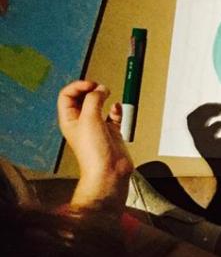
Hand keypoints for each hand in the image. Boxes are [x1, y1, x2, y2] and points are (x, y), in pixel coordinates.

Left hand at [57, 80, 132, 211]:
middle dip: (91, 90)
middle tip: (99, 88)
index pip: (67, 95)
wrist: (109, 171)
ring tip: (107, 94)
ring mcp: (97, 126)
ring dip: (103, 98)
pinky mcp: (111, 132)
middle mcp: (82, 122)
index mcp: (69, 119)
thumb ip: (94, 100)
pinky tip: (117, 108)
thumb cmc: (93, 152)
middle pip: (82, 98)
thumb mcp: (89, 119)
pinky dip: (116, 110)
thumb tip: (100, 89)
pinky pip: (113, 116)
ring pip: (98, 105)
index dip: (78, 87)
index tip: (91, 85)